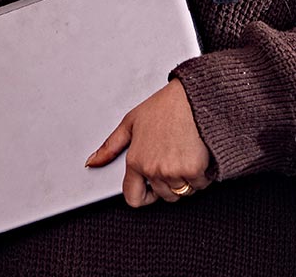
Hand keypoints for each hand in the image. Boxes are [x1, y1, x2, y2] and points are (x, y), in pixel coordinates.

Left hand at [84, 78, 210, 206]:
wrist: (195, 98)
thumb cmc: (166, 107)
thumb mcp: (131, 122)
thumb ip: (110, 146)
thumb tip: (92, 162)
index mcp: (135, 160)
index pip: (133, 197)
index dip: (144, 196)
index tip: (151, 190)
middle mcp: (153, 169)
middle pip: (164, 196)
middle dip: (170, 183)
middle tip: (174, 159)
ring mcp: (173, 172)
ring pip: (183, 192)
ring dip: (187, 179)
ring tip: (186, 154)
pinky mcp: (194, 170)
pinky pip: (201, 184)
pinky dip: (203, 174)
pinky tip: (199, 154)